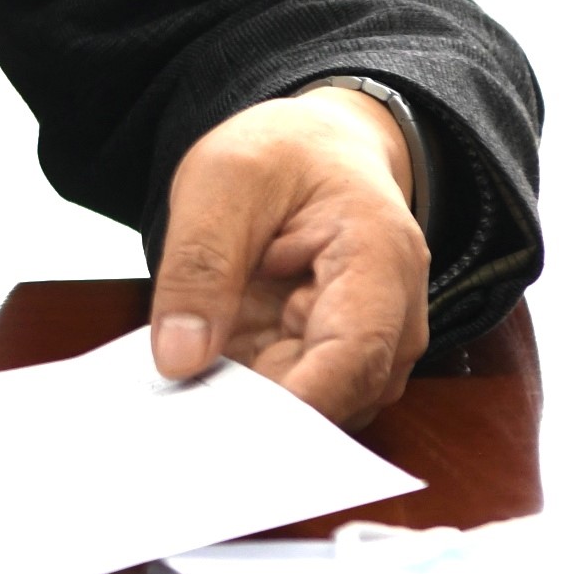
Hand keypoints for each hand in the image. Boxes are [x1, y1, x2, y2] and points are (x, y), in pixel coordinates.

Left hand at [149, 87, 429, 426]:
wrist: (319, 148)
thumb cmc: (284, 155)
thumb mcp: (223, 179)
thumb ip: (201, 263)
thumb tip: (179, 358)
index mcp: (380, 260)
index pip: (352, 357)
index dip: (291, 405)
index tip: (224, 425)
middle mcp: (393, 320)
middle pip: (333, 399)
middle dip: (257, 413)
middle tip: (181, 412)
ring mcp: (366, 349)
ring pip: (310, 412)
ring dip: (248, 407)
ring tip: (184, 391)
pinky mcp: (331, 363)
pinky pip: (291, 399)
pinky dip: (246, 394)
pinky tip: (201, 380)